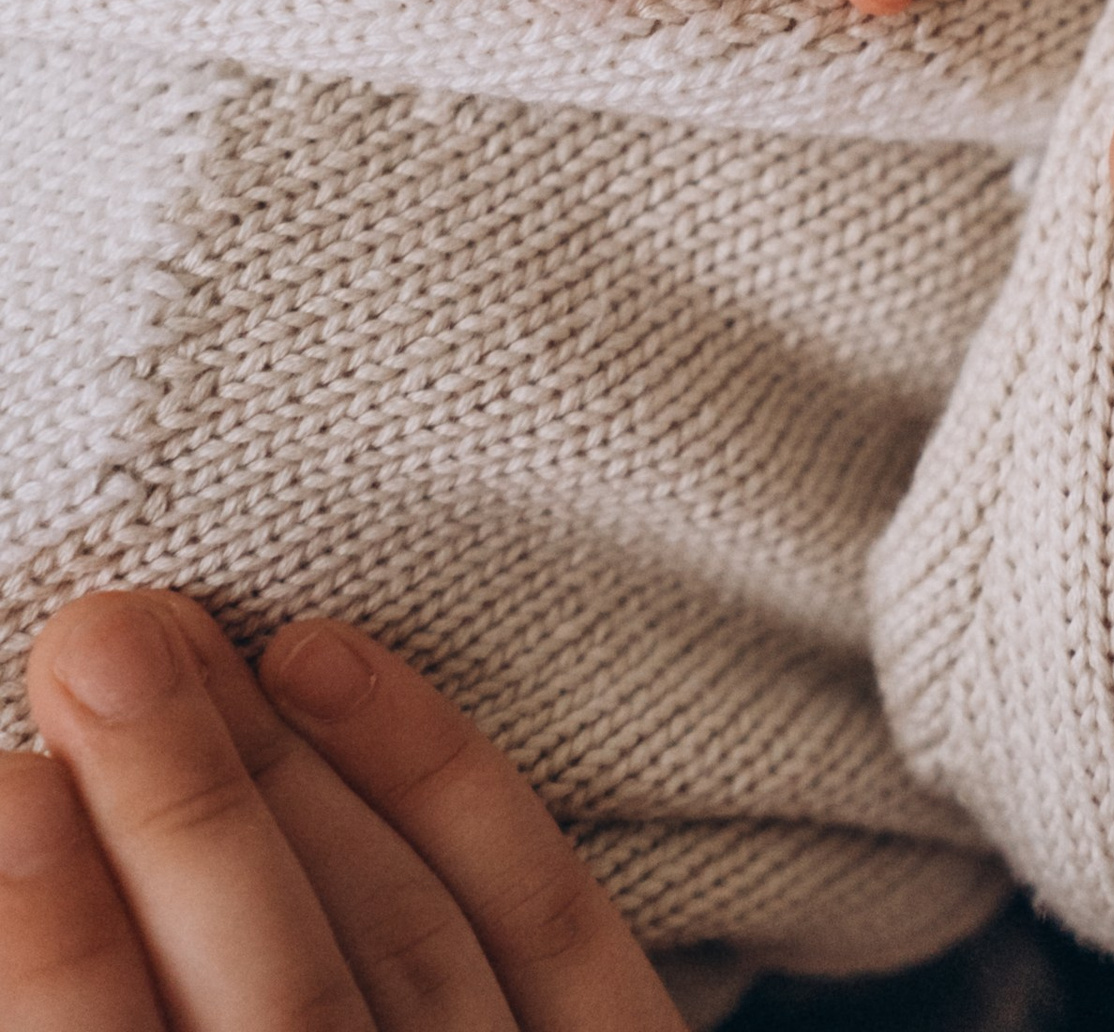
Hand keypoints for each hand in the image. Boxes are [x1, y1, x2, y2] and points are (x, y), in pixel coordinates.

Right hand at [0, 590, 680, 1025]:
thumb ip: (97, 1015)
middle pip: (284, 1017)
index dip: (52, 963)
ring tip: (171, 627)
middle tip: (92, 636)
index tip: (0, 785)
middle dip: (181, 821)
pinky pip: (551, 919)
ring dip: (282, 772)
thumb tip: (17, 880)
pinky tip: (327, 657)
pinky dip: (442, 780)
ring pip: (409, 943)